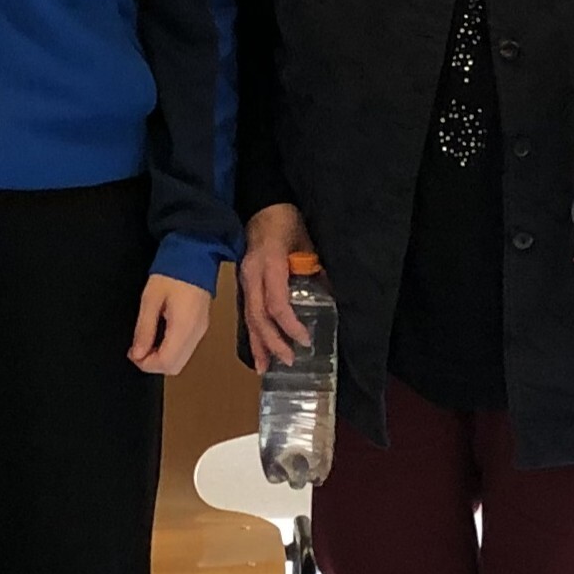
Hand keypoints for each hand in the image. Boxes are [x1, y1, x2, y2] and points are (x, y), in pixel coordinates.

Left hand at [128, 274, 213, 375]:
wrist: (195, 256)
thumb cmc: (173, 272)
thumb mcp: (150, 299)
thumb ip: (144, 329)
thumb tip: (137, 353)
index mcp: (184, 326)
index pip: (166, 363)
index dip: (146, 364)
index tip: (133, 354)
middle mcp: (196, 333)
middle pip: (175, 367)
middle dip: (153, 365)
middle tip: (138, 351)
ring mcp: (201, 331)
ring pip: (181, 361)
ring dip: (162, 358)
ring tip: (146, 342)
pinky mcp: (201, 326)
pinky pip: (186, 349)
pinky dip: (170, 351)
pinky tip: (159, 337)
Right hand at [239, 204, 315, 373]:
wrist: (263, 205)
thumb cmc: (287, 221)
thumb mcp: (306, 241)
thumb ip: (315, 268)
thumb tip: (329, 295)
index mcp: (268, 264)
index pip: (275, 303)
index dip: (289, 324)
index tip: (304, 339)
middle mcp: (252, 274)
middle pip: (257, 316)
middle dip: (271, 341)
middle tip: (288, 360)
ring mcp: (244, 279)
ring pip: (248, 317)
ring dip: (257, 343)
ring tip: (264, 368)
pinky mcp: (244, 282)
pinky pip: (247, 311)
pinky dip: (253, 332)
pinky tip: (258, 349)